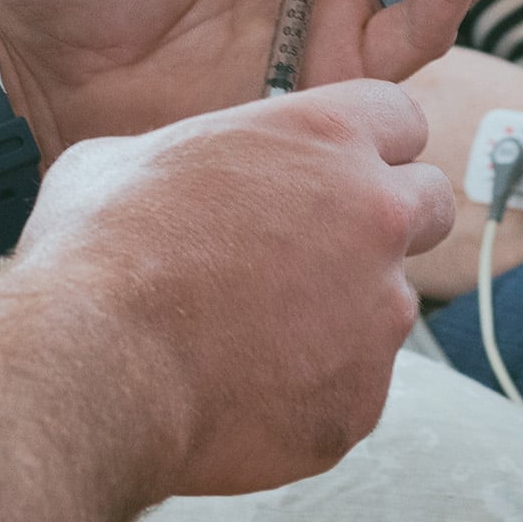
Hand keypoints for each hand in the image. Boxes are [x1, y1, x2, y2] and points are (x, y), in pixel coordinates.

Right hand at [10, 82, 454, 497]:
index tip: (330, 170)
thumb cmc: (98, 244)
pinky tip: (240, 388)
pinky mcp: (362, 403)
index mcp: (327, 135)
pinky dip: (312, 389)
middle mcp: (375, 216)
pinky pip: (354, 388)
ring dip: (341, 314)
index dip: (366, 144)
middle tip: (315, 250)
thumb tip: (175, 177)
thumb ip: (191, 154)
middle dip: (385, 224)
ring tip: (251, 333)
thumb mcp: (129, 153)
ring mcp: (379, 316)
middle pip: (429, 205)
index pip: (402, 119)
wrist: (93, 364)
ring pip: (388, 306)